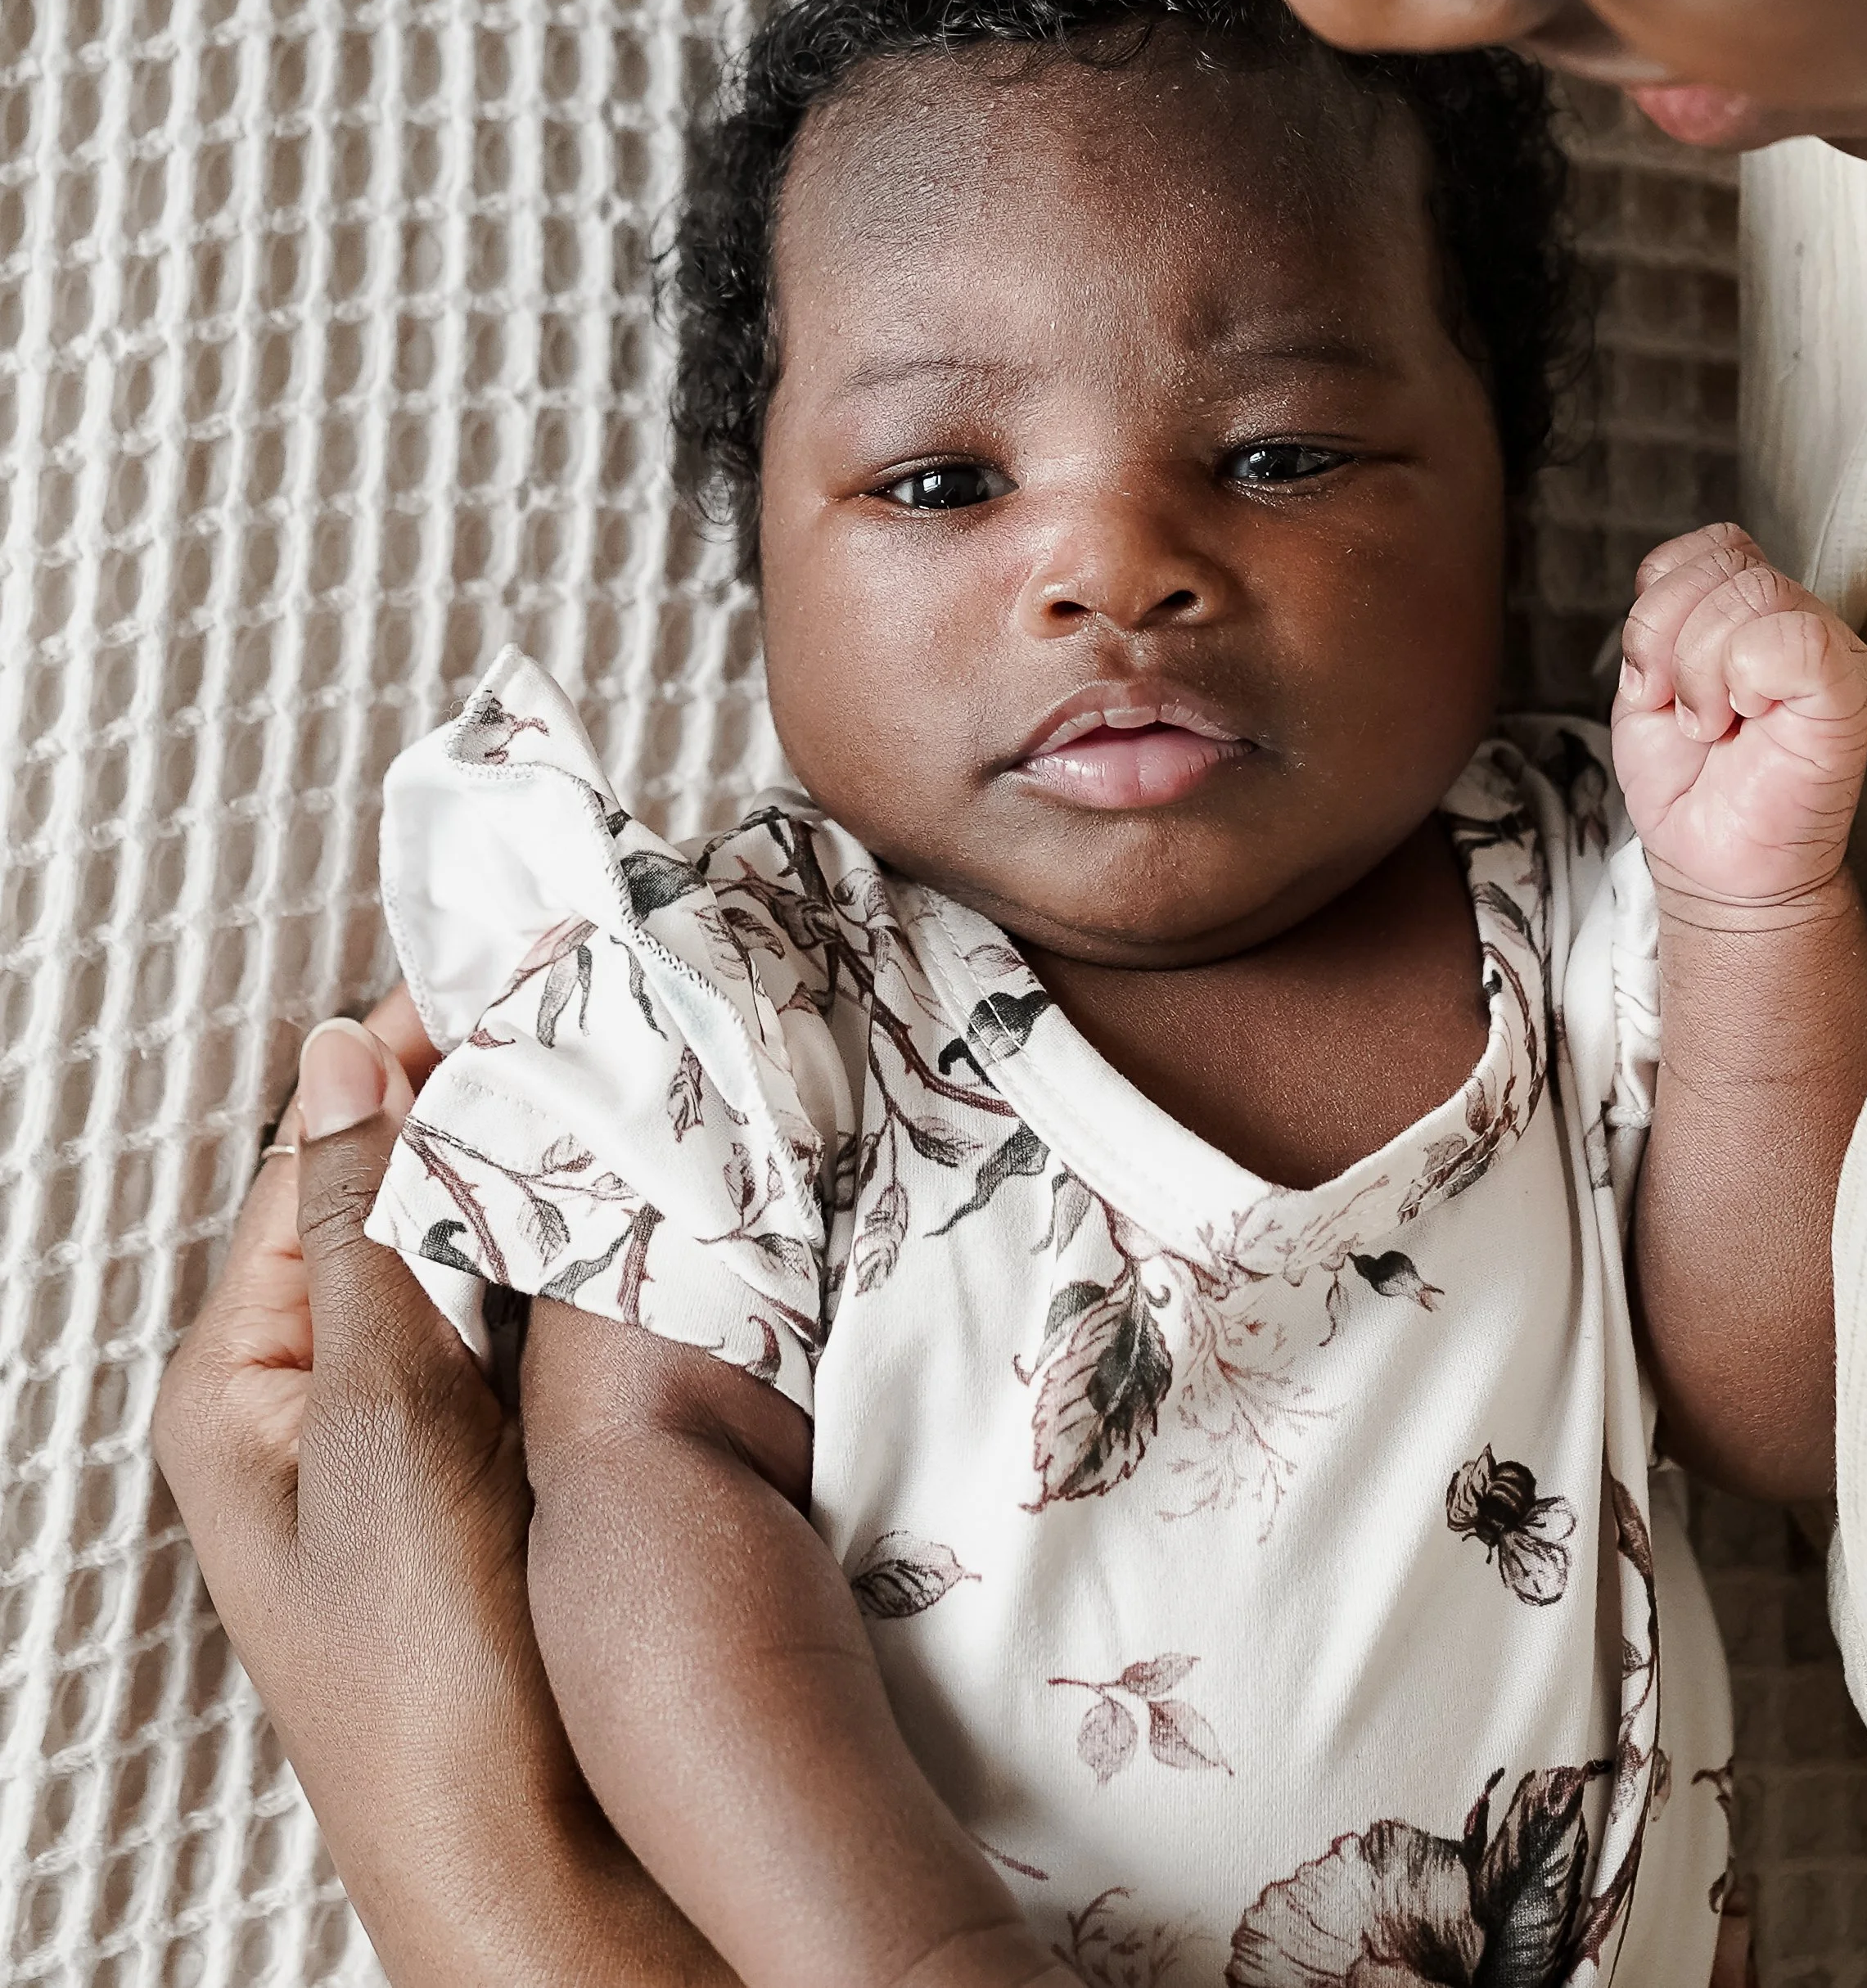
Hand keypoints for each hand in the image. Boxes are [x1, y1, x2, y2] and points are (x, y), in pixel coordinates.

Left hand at [153, 990, 731, 1987]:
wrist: (538, 1875)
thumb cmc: (428, 1683)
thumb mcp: (379, 1427)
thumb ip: (360, 1227)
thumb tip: (336, 1049)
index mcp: (243, 1380)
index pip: (316, 1158)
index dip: (404, 1055)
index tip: (506, 972)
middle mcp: (318, 1394)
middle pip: (394, 1194)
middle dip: (482, 1103)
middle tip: (592, 1016)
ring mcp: (415, 1432)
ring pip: (470, 1251)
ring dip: (539, 1174)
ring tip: (629, 1089)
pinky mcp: (502, 1467)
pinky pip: (525, 1322)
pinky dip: (576, 1255)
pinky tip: (642, 1212)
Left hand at [1612, 523, 1866, 910]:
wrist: (1714, 864)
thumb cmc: (1687, 780)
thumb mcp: (1648, 682)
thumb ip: (1660, 618)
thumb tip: (1663, 583)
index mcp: (1751, 608)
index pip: (1705, 548)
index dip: (1657, 604)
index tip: (1650, 680)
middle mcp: (1797, 618)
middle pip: (1722, 564)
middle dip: (1668, 641)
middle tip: (1681, 712)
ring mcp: (1829, 651)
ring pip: (1752, 592)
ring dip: (1699, 670)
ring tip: (1710, 725)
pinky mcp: (1850, 691)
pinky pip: (1797, 636)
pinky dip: (1746, 675)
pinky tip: (1746, 720)